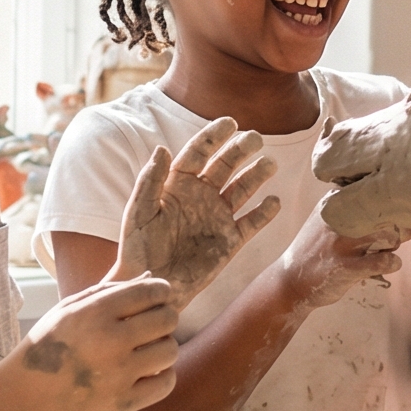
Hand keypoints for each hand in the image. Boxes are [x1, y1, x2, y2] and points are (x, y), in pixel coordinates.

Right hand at [15, 278, 181, 410]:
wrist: (23, 400)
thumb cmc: (46, 348)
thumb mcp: (67, 310)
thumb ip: (108, 291)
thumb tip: (148, 276)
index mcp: (95, 313)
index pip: (151, 291)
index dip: (162, 291)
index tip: (159, 298)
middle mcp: (109, 340)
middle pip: (168, 319)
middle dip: (165, 318)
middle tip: (153, 325)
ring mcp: (118, 374)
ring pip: (170, 350)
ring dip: (163, 347)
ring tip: (148, 350)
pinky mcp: (123, 403)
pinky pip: (166, 383)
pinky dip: (162, 376)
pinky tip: (147, 372)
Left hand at [113, 120, 281, 308]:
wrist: (151, 287)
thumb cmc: (138, 250)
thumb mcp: (139, 213)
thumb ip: (150, 181)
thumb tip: (163, 148)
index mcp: (177, 185)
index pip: (198, 152)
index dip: (213, 136)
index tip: (230, 123)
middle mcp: (201, 196)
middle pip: (226, 165)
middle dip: (241, 150)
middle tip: (256, 139)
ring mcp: (217, 217)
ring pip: (242, 189)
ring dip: (256, 175)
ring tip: (269, 164)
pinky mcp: (230, 241)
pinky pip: (252, 222)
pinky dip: (264, 212)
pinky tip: (273, 201)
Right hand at [283, 209, 404, 309]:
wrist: (289, 281)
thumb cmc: (319, 249)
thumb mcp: (329, 217)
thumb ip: (356, 207)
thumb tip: (401, 203)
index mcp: (336, 200)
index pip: (376, 187)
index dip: (392, 200)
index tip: (393, 210)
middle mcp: (340, 217)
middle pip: (389, 211)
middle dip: (398, 224)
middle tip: (393, 236)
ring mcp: (342, 243)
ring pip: (390, 234)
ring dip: (395, 244)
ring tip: (386, 250)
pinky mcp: (346, 268)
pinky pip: (383, 261)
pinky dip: (392, 263)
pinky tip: (389, 264)